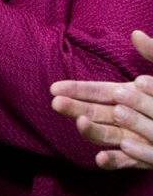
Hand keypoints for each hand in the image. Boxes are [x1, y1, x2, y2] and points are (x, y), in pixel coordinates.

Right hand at [52, 29, 152, 169]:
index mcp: (128, 96)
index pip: (96, 92)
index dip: (76, 90)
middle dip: (73, 108)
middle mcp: (125, 118)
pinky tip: (101, 157)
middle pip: (92, 113)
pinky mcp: (141, 158)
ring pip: (104, 136)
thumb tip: (135, 33)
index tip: (55, 88)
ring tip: (81, 121)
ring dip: (89, 130)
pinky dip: (111, 161)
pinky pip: (123, 162)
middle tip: (57, 103)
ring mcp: (131, 138)